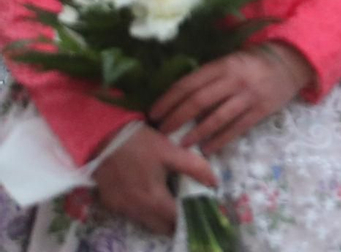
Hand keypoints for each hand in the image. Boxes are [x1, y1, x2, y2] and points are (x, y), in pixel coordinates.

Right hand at [92, 126, 218, 233]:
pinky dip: (143, 211)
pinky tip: (150, 196)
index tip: (200, 210)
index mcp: (153, 199)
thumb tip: (214, 183)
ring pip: (145, 222)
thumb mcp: (171, 151)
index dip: (190, 216)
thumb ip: (195, 167)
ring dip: (159, 217)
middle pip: (160, 226)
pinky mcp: (109, 203)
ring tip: (172, 202)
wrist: (102, 138)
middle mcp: (135, 210)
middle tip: (187, 208)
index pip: (176, 220)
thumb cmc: (140, 143)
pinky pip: (131, 214)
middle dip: (175, 221)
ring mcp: (120, 208)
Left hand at [151, 43, 312, 151]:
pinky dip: (219, 140)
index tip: (153, 113)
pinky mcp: (262, 110)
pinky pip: (236, 128)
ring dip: (195, 133)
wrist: (292, 62)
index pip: (189, 83)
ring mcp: (249, 95)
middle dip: (176, 119)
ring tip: (180, 144)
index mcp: (224, 64)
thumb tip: (179, 100)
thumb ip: (210, 77)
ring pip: (216, 118)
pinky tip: (206, 150)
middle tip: (161, 132)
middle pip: (198, 101)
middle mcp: (235, 79)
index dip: (168, 100)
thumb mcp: (231, 61)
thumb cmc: (254, 62)